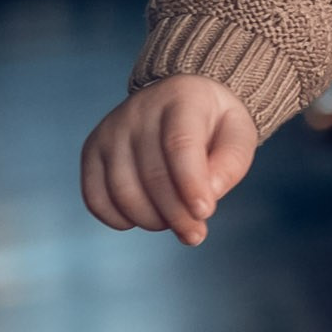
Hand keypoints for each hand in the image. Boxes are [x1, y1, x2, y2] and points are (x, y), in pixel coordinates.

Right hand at [80, 75, 257, 244]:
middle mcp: (139, 110)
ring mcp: (110, 130)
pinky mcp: (92, 150)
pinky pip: (96, 197)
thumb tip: (209, 194)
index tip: (205, 213)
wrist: (179, 100)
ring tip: (175, 221)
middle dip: (177, 214)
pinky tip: (145, 218)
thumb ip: (231, 163)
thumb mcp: (238, 133)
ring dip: (151, 219)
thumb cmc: (213, 123)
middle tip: (196, 234)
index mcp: (182, 98)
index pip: (179, 145)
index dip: (191, 184)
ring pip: (122, 191)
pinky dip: (119, 219)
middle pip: (152, 174)